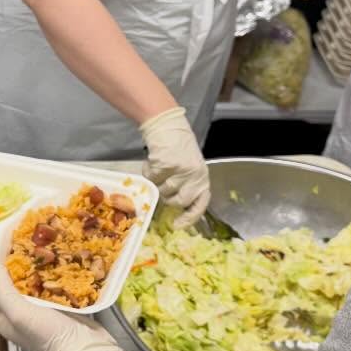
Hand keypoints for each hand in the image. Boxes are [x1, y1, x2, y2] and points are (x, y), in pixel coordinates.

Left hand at [0, 239, 136, 350]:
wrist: (86, 350)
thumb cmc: (49, 336)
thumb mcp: (19, 313)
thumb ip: (1, 289)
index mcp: (1, 319)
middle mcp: (16, 313)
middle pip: (0, 287)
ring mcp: (36, 308)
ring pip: (23, 282)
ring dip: (22, 265)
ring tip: (20, 242)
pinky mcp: (55, 302)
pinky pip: (44, 282)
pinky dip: (43, 269)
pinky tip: (46, 254)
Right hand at [139, 107, 208, 228]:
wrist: (167, 125)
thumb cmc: (178, 147)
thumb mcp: (189, 168)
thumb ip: (187, 185)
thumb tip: (177, 207)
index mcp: (202, 178)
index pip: (200, 204)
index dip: (189, 218)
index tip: (177, 225)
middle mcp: (195, 175)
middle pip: (179, 201)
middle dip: (167, 198)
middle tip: (161, 187)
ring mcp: (181, 170)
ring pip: (163, 191)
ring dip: (156, 183)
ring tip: (158, 169)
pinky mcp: (166, 164)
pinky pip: (152, 178)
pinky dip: (148, 172)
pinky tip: (152, 162)